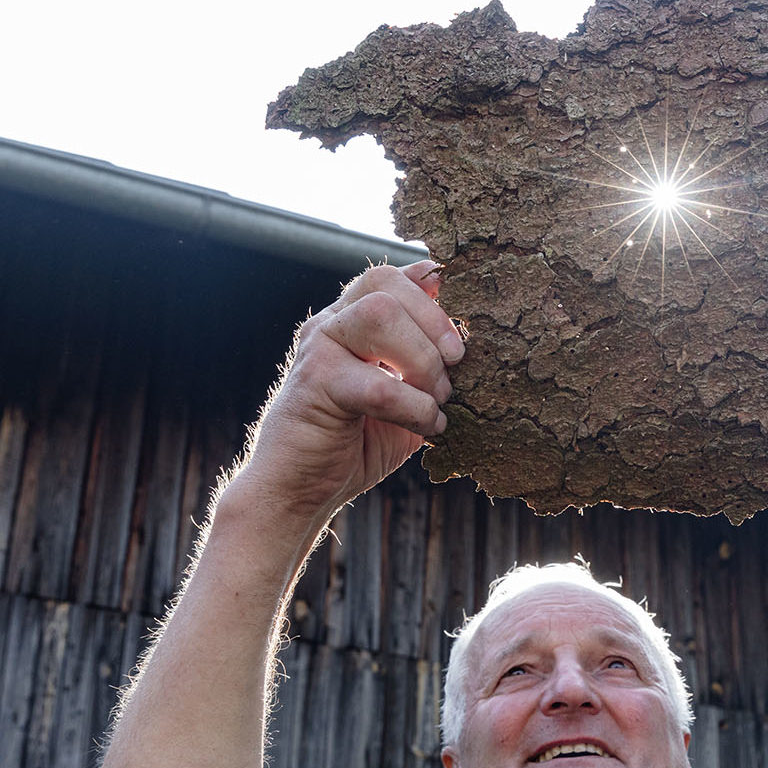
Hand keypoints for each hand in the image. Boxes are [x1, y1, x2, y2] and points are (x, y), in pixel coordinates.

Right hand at [231, 260, 464, 521]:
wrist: (301, 491)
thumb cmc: (355, 444)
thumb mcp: (405, 397)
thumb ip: (428, 364)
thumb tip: (466, 337)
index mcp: (351, 320)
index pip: (389, 276)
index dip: (431, 289)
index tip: (461, 326)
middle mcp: (330, 324)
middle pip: (386, 284)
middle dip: (434, 322)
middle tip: (456, 366)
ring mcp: (318, 348)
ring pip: (378, 315)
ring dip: (423, 360)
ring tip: (437, 399)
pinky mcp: (315, 384)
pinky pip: (378, 384)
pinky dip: (414, 408)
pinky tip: (427, 427)